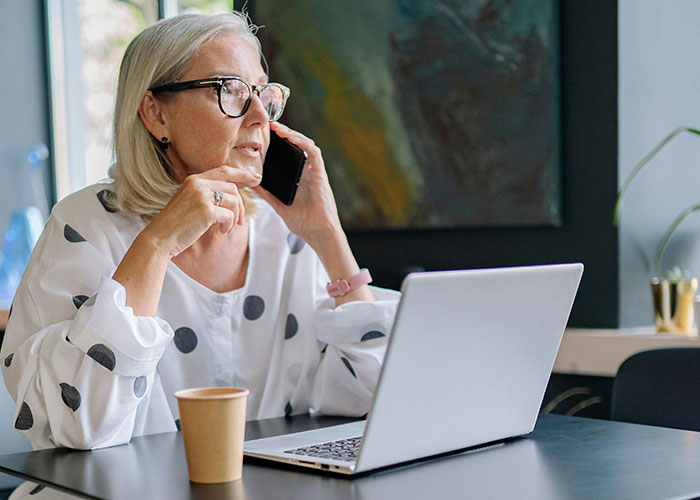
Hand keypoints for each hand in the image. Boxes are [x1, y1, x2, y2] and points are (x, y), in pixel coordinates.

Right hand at [142, 165, 260, 258]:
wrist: (159, 238)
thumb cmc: (175, 224)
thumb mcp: (189, 202)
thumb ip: (206, 195)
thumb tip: (233, 196)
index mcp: (193, 180)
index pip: (224, 171)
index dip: (242, 174)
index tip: (256, 178)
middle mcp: (198, 183)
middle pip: (232, 187)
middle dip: (240, 205)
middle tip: (239, 221)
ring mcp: (201, 196)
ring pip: (234, 201)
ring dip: (235, 217)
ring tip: (227, 228)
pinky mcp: (206, 210)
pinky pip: (229, 215)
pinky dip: (229, 225)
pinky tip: (222, 231)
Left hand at [253, 122, 341, 244]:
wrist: (317, 233)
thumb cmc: (302, 221)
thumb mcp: (278, 204)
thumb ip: (266, 192)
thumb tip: (249, 182)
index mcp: (297, 176)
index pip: (288, 153)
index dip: (277, 142)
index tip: (262, 134)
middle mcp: (306, 171)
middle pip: (296, 145)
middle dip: (283, 133)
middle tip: (268, 124)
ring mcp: (314, 171)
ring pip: (305, 145)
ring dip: (292, 134)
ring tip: (277, 128)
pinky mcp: (320, 174)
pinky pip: (314, 153)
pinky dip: (303, 143)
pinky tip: (291, 138)